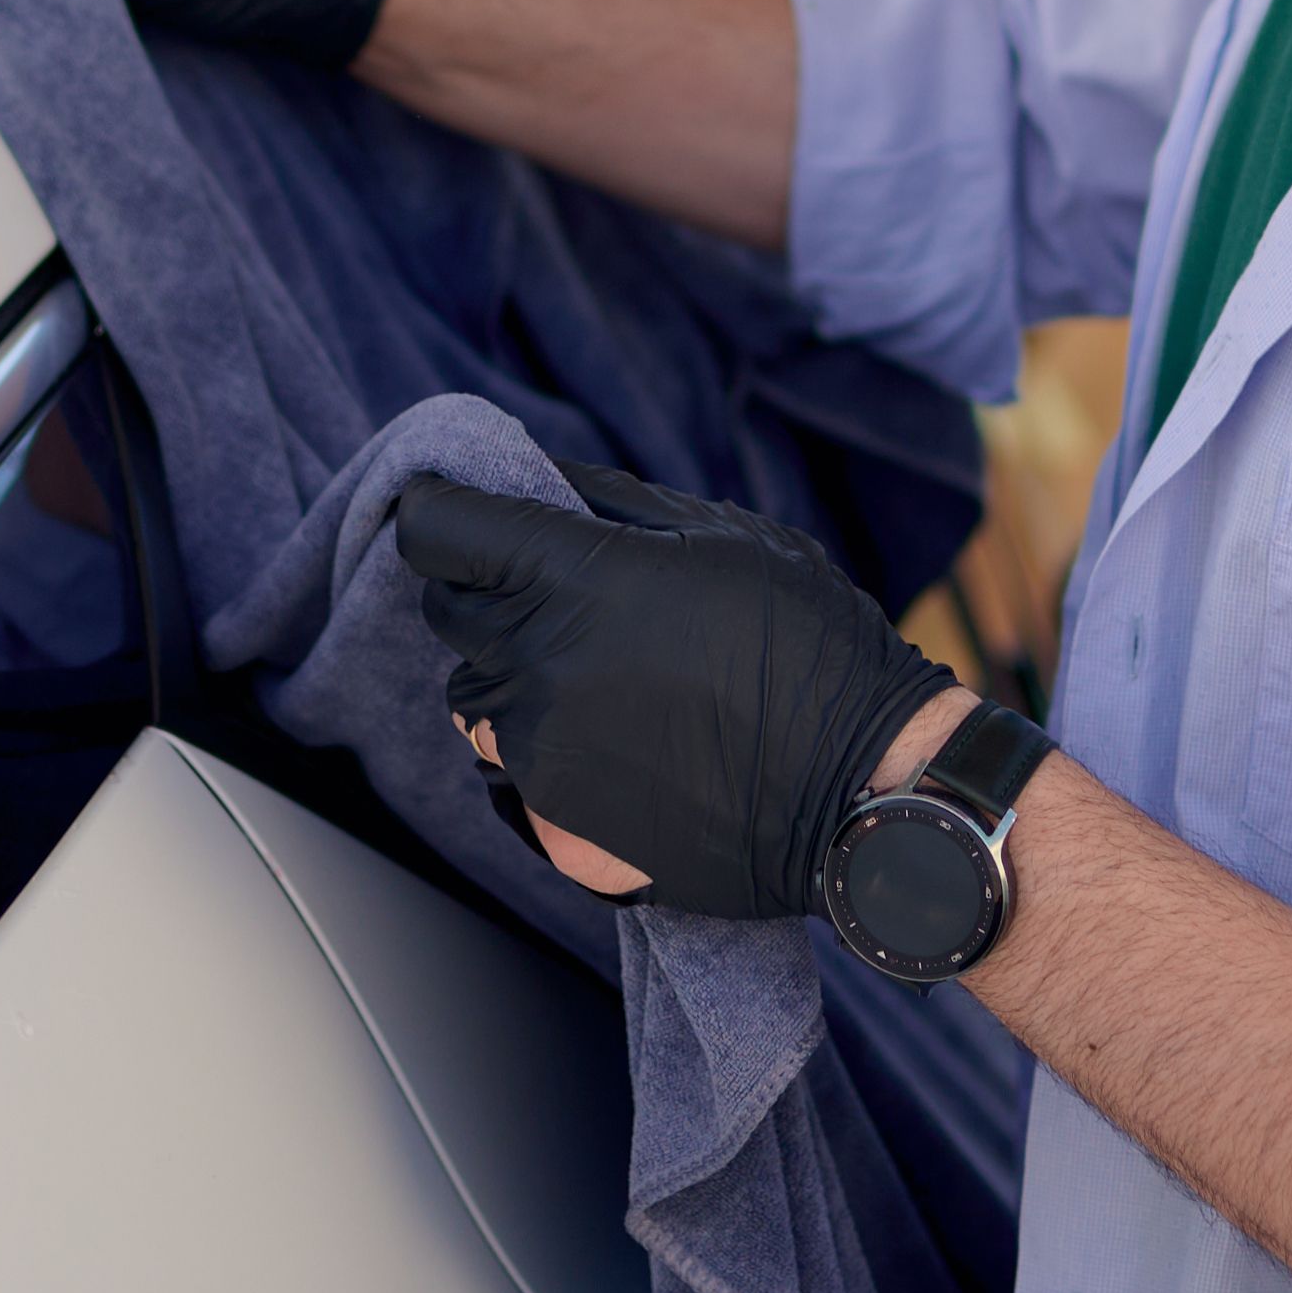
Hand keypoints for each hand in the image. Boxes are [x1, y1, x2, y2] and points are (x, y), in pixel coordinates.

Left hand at [395, 465, 951, 925]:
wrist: (856, 790)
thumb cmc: (807, 648)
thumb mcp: (724, 537)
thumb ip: (611, 503)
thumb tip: (538, 478)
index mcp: (571, 578)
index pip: (435, 528)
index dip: (445, 511)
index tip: (466, 510)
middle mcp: (536, 661)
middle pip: (446, 608)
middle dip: (486, 588)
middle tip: (560, 590)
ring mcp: (538, 746)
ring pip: (471, 688)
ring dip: (508, 668)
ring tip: (594, 669)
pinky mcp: (553, 815)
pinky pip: (509, 758)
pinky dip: (543, 738)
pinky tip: (618, 735)